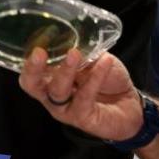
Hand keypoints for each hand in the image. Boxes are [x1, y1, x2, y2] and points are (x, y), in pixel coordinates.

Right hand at [18, 48, 143, 141]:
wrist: (130, 104)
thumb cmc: (107, 81)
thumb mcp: (94, 61)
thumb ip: (82, 53)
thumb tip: (72, 39)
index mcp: (50, 79)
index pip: (30, 72)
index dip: (28, 60)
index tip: (35, 45)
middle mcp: (53, 96)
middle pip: (33, 86)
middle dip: (33, 69)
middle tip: (39, 53)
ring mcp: (66, 109)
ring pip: (58, 91)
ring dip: (65, 71)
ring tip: (74, 54)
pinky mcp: (82, 118)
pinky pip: (85, 97)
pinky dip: (95, 77)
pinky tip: (105, 62)